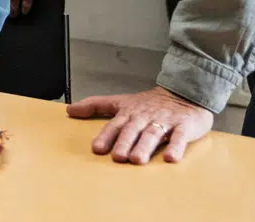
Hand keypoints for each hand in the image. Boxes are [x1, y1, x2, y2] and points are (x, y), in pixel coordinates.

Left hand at [67, 87, 213, 163]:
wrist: (184, 93)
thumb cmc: (150, 103)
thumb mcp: (121, 101)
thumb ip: (96, 105)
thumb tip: (69, 110)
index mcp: (129, 113)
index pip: (115, 125)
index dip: (106, 136)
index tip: (97, 148)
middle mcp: (144, 117)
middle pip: (133, 130)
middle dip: (124, 142)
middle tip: (118, 157)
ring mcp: (164, 121)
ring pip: (153, 134)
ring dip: (145, 146)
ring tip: (137, 160)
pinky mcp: (184, 126)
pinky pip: (180, 137)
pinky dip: (176, 147)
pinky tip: (171, 158)